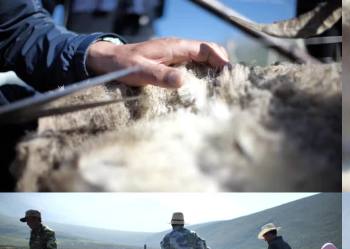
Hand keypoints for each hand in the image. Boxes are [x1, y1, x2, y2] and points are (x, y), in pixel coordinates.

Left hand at [86, 37, 230, 88]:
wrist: (107, 61)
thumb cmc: (122, 65)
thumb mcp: (140, 71)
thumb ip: (161, 76)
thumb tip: (184, 81)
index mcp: (175, 47)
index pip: (206, 48)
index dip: (220, 59)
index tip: (229, 73)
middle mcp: (179, 49)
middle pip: (209, 52)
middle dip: (222, 65)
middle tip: (230, 84)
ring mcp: (176, 56)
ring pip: (204, 59)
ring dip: (215, 71)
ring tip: (222, 88)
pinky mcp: (173, 64)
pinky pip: (195, 66)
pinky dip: (205, 74)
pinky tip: (205, 89)